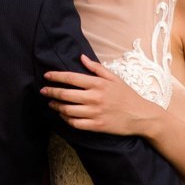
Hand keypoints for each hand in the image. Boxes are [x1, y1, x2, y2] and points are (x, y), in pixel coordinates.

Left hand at [43, 56, 165, 137]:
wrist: (141, 116)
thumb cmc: (127, 95)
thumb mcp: (114, 78)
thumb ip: (96, 68)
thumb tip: (81, 58)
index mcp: (98, 84)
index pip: (71, 78)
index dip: (56, 76)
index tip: (47, 76)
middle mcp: (95, 98)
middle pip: (65, 94)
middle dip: (51, 92)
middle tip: (43, 91)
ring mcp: (95, 113)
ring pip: (67, 110)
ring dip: (56, 106)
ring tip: (51, 104)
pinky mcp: (96, 126)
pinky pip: (75, 123)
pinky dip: (66, 119)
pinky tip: (63, 115)